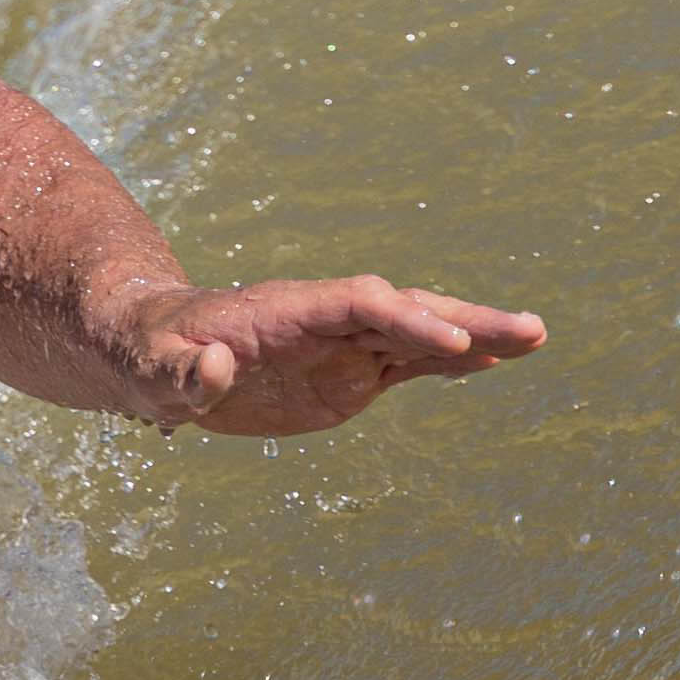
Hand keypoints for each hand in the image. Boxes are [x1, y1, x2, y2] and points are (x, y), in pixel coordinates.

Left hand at [109, 275, 544, 435]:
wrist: (151, 350)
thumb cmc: (145, 354)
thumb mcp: (148, 369)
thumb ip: (179, 376)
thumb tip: (211, 369)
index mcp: (285, 309)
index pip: (360, 304)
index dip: (406, 319)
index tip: (451, 343)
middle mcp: (324, 320)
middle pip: (406, 310)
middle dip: (465, 320)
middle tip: (530, 331)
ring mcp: (341, 346)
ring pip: (419, 335)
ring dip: (475, 338)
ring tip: (535, 339)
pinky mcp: (347, 373)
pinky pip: (407, 363)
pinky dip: (450, 362)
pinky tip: (494, 363)